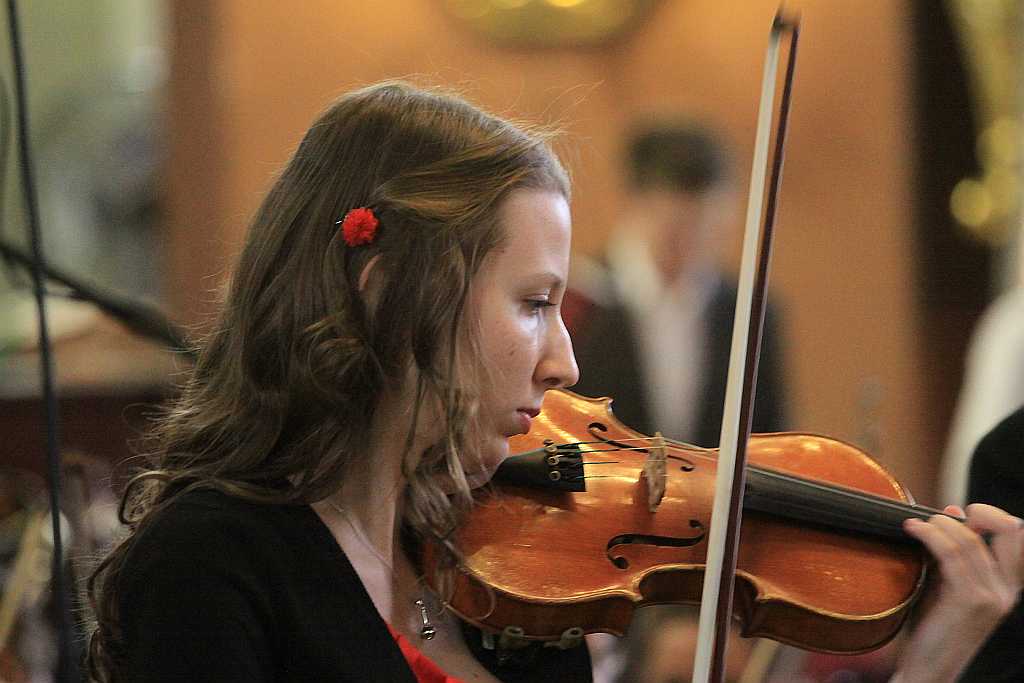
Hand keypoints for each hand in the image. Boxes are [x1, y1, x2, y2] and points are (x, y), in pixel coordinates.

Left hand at [891, 503, 1023, 682]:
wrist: (926, 668)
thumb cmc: (933, 627)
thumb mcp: (946, 582)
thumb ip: (953, 550)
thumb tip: (953, 510)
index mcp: (1007, 586)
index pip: (1017, 536)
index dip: (992, 515)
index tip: (961, 512)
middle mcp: (1007, 590)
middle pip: (1011, 531)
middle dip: (980, 512)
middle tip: (943, 514)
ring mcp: (992, 596)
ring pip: (970, 540)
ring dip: (939, 523)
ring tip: (916, 523)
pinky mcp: (970, 601)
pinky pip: (951, 554)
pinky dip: (929, 534)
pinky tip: (912, 529)